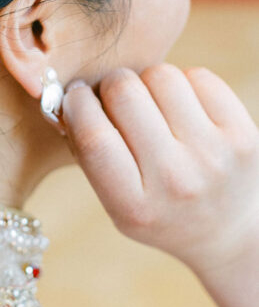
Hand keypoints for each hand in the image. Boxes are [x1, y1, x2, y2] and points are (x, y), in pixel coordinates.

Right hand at [61, 64, 258, 275]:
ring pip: (161, 75)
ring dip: (147, 81)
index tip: (74, 96)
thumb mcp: (116, 203)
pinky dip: (183, 83)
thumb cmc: (158, 209)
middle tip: (114, 98)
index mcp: (134, 206)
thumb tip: (65, 92)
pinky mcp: (243, 135)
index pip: (94, 136)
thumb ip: (89, 154)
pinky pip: (198, 76)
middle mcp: (176, 181)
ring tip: (152, 105)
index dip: (76, 103)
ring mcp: (214, 156)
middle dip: (110, 85)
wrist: (227, 232)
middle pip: (124, 93)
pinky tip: (182, 108)